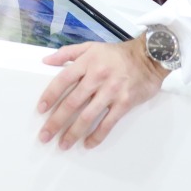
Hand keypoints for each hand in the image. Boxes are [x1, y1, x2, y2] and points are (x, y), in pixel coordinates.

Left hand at [36, 38, 168, 149]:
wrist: (149, 57)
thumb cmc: (118, 53)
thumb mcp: (91, 46)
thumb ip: (67, 53)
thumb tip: (46, 60)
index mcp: (87, 62)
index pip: (63, 80)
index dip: (50, 95)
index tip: (41, 109)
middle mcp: (97, 77)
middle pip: (72, 102)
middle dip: (56, 121)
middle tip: (45, 135)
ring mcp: (111, 91)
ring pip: (88, 116)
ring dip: (73, 132)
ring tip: (63, 144)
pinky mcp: (124, 102)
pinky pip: (108, 123)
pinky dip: (97, 135)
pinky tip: (87, 144)